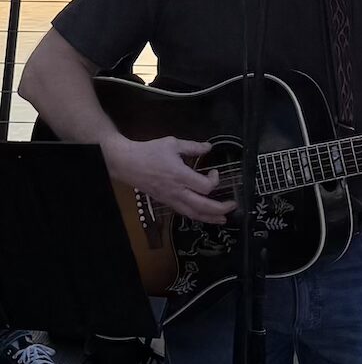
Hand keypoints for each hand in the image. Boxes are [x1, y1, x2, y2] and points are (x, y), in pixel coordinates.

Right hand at [103, 135, 235, 224]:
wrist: (126, 163)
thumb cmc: (150, 152)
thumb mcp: (172, 143)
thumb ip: (193, 147)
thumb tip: (209, 147)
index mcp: (180, 175)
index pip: (205, 186)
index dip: (215, 180)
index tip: (215, 171)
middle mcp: (177, 191)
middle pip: (202, 206)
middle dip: (220, 208)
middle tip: (233, 206)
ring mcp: (170, 199)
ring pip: (193, 213)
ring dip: (210, 217)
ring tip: (223, 219)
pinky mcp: (165, 202)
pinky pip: (183, 212)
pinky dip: (196, 215)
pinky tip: (203, 216)